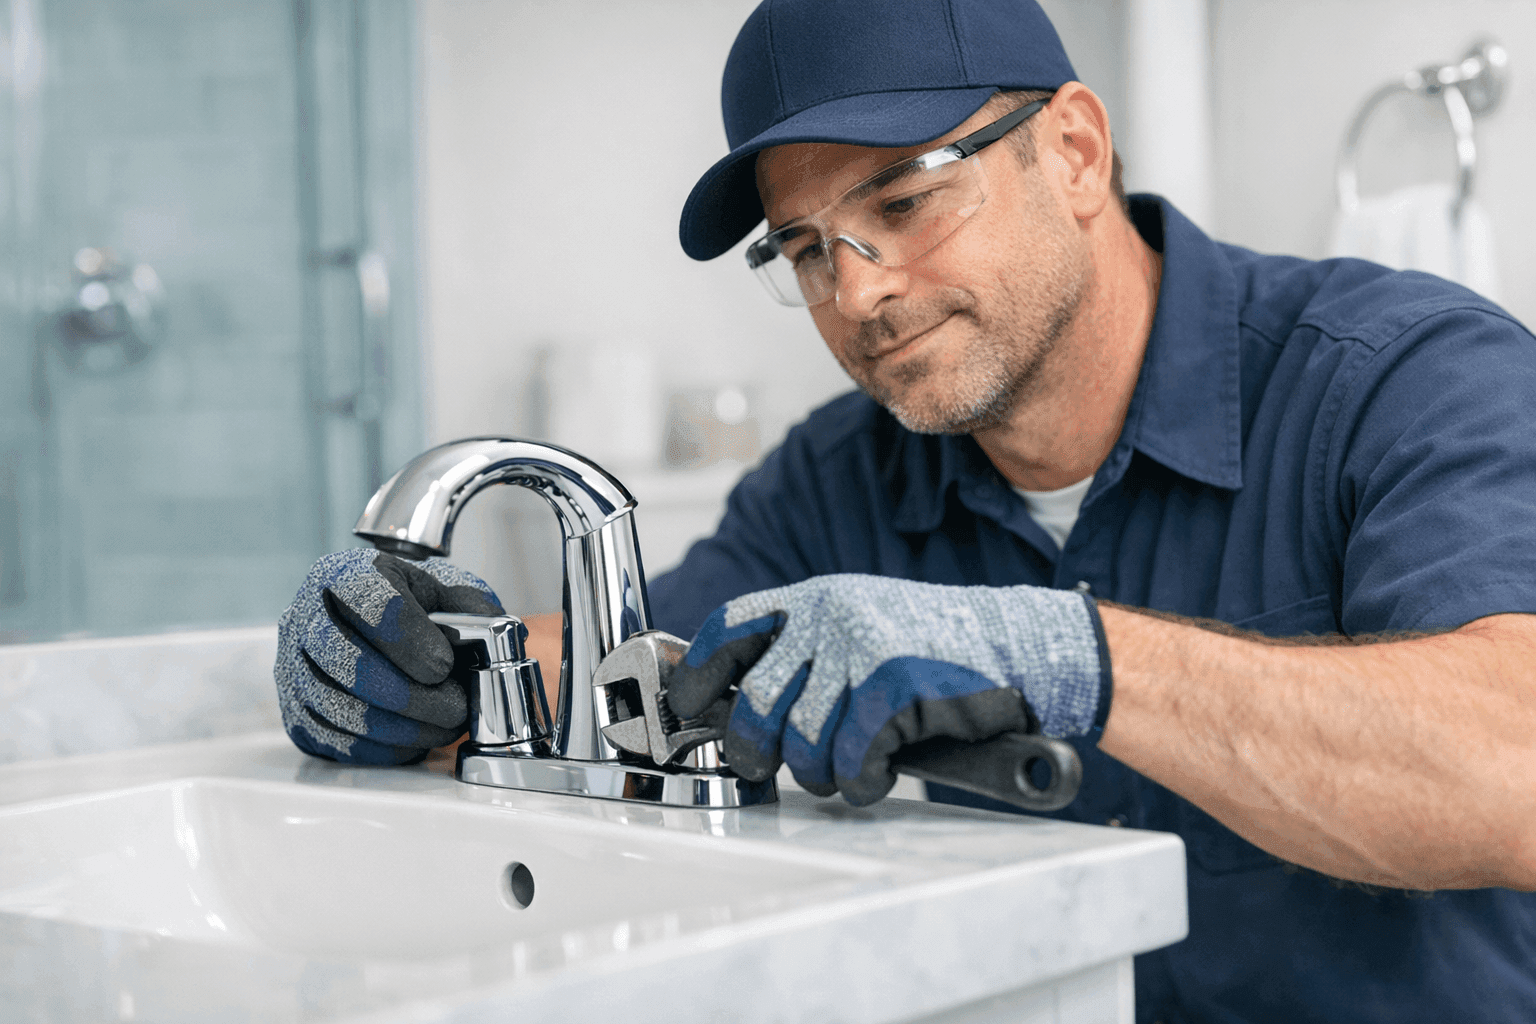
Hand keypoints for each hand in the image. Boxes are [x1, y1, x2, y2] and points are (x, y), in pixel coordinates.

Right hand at [275, 549, 503, 764]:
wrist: (386, 632)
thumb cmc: (419, 610)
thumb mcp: (449, 593)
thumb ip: (472, 609)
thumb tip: (489, 634)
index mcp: (344, 575)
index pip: (367, 600)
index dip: (409, 638)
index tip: (444, 665)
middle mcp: (306, 618)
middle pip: (348, 662)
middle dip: (412, 695)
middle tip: (456, 707)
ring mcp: (293, 667)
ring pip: (341, 709)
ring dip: (404, 727)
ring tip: (447, 725)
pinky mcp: (296, 712)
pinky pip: (335, 741)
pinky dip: (384, 748)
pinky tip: (419, 739)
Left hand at [666, 574, 1109, 804]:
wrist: (1018, 646)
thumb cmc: (934, 650)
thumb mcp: (858, 625)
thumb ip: (802, 653)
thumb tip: (734, 704)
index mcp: (815, 599)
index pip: (729, 629)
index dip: (698, 675)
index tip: (687, 708)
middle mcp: (831, 616)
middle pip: (756, 700)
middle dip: (756, 749)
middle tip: (772, 765)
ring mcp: (863, 648)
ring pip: (802, 741)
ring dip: (820, 773)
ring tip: (845, 768)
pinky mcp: (896, 686)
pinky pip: (850, 759)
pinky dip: (861, 780)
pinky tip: (878, 772)